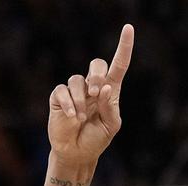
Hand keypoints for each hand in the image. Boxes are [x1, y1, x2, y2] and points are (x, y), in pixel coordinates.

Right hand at [48, 24, 133, 168]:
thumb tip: (105, 88)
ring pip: (77, 80)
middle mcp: (92, 87)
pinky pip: (62, 91)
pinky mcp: (59, 97)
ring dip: (80, 99)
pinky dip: (68, 104)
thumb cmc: (96, 139)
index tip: (128, 29)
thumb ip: (110, 108)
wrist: (77, 154)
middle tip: (96, 93)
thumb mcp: (111, 127)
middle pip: (96, 64)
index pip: (118, 65)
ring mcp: (75, 91)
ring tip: (81, 117)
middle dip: (97, 75)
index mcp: (110, 92)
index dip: (124, 47)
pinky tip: (71, 117)